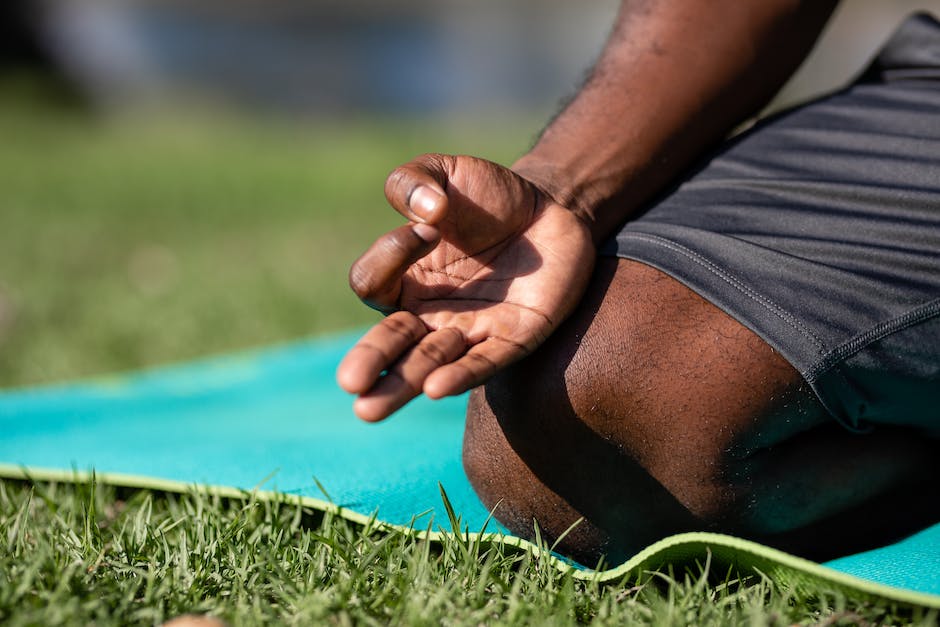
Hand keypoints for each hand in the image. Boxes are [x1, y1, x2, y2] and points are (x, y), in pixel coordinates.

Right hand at [336, 154, 594, 420]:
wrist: (553, 209)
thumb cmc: (488, 196)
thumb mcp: (445, 173)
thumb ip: (412, 180)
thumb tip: (424, 213)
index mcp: (403, 278)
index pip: (373, 283)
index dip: (391, 254)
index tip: (430, 226)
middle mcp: (428, 313)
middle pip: (388, 344)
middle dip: (369, 362)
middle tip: (351, 383)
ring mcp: (469, 330)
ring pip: (427, 364)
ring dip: (404, 383)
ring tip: (371, 409)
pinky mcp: (512, 340)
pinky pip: (483, 364)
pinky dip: (460, 375)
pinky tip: (437, 388)